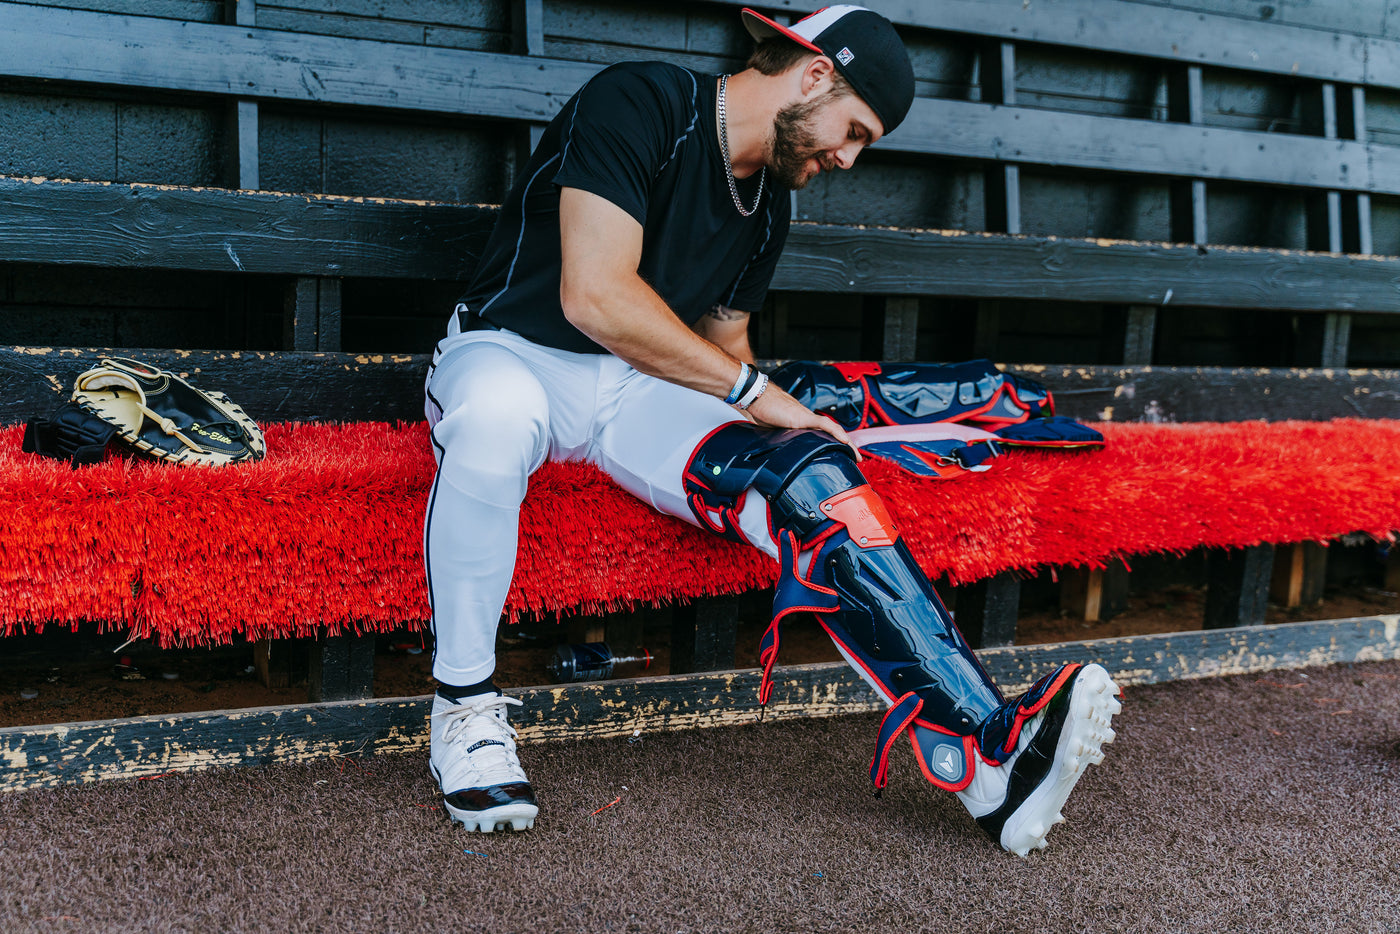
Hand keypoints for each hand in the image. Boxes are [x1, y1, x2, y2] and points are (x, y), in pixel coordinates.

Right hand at [745, 383, 860, 458]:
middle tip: (855, 458)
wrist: (755, 396)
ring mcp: (805, 417)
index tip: (841, 454)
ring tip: (855, 454)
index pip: (822, 434)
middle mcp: (806, 419)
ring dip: (846, 442)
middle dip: (845, 445)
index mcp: (800, 423)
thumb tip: (780, 453)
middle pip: (831, 433)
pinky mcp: (802, 417)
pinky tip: (846, 441)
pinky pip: (824, 425)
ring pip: (832, 429)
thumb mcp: (771, 430)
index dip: (833, 443)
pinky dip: (836, 433)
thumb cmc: (760, 410)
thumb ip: (780, 438)